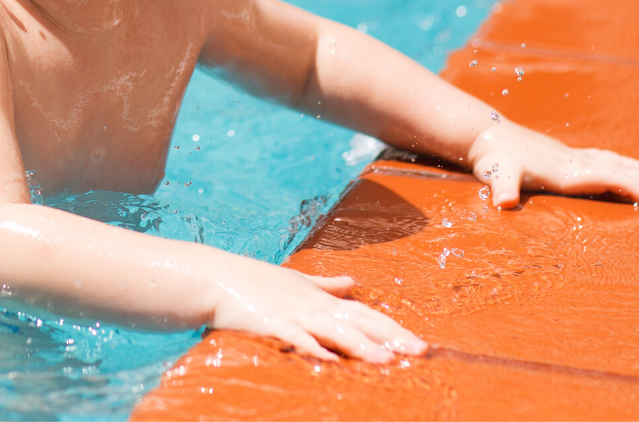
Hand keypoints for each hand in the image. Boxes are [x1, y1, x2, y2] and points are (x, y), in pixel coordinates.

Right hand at [207, 256, 426, 362]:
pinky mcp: (272, 323)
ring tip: (387, 361)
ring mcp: (293, 313)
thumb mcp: (297, 280)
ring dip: (361, 346)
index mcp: (320, 297)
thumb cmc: (256, 281)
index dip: (392, 327)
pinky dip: (313, 348)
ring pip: (334, 330)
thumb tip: (353, 282)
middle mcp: (313, 304)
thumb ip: (327, 284)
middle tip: (420, 351)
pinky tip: (329, 362)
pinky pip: (297, 338)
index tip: (419, 342)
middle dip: (390, 337)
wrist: (218, 276)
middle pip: (359, 321)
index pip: (365, 313)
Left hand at [468, 120, 638, 208]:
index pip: (604, 177)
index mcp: (563, 170)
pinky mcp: (565, 154)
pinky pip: (603, 159)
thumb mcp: (496, 175)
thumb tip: (503, 202)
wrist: (484, 133)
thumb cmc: (492, 158)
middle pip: (618, 168)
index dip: (628, 187)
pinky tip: (629, 167)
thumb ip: (502, 188)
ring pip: (615, 162)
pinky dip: (623, 164)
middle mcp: (572, 161)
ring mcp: (570, 156)